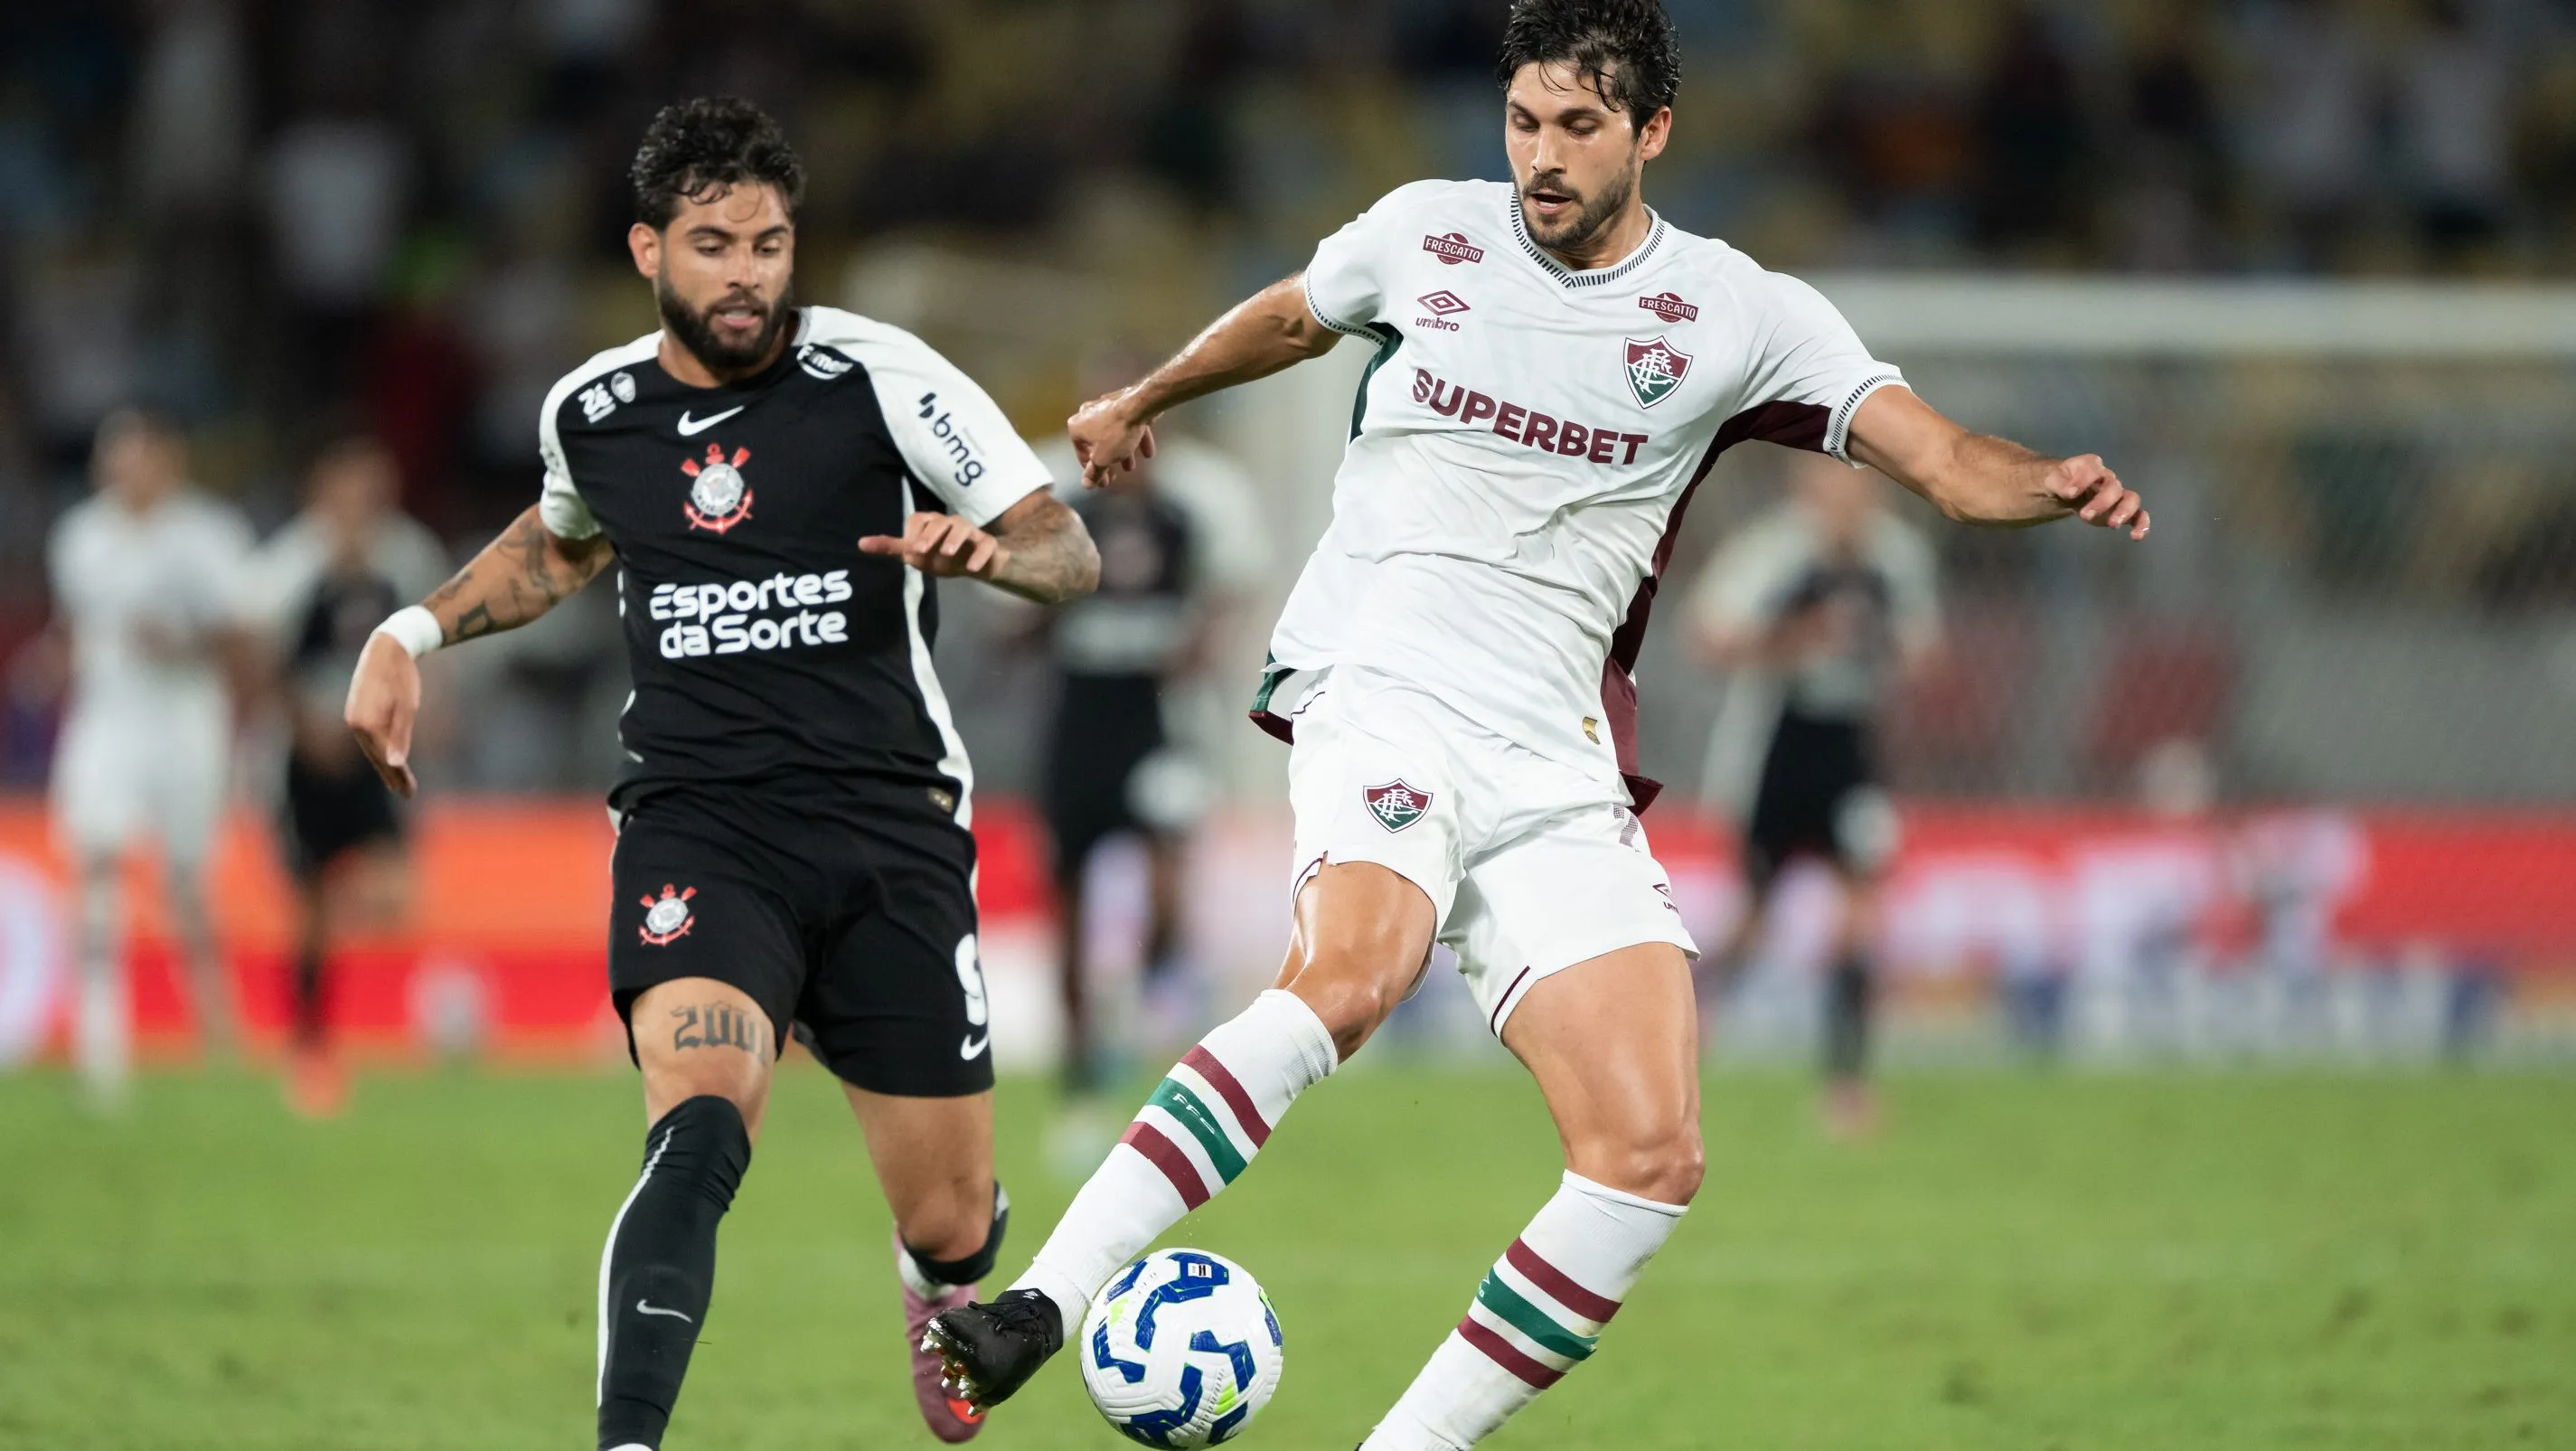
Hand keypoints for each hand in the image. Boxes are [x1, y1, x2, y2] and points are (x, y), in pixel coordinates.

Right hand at [344, 632, 421, 798]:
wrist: (387, 647)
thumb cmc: (402, 677)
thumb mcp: (408, 708)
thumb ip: (400, 737)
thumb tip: (395, 764)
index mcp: (367, 724)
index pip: (385, 758)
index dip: (399, 776)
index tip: (410, 793)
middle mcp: (354, 723)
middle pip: (376, 757)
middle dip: (392, 776)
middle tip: (407, 793)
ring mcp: (352, 717)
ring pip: (370, 748)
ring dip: (384, 765)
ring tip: (397, 782)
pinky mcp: (355, 711)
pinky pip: (367, 738)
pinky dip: (377, 749)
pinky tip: (385, 757)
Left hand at [859, 511, 1009, 579]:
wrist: (976, 563)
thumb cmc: (941, 555)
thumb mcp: (916, 553)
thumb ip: (891, 548)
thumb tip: (860, 543)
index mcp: (932, 522)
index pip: (919, 519)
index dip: (914, 532)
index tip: (910, 547)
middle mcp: (950, 523)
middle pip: (941, 521)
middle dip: (931, 535)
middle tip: (921, 551)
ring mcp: (970, 532)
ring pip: (963, 528)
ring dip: (954, 540)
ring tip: (947, 554)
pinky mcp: (986, 544)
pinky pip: (985, 545)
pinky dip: (979, 555)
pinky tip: (972, 568)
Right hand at [1067, 388, 1156, 488]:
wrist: (1139, 405)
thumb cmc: (1116, 433)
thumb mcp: (1103, 459)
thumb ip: (1094, 473)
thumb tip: (1086, 484)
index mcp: (1076, 427)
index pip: (1082, 454)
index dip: (1093, 472)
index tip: (1103, 482)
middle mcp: (1087, 414)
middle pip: (1098, 444)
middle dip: (1109, 462)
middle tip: (1116, 475)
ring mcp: (1105, 406)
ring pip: (1113, 435)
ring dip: (1122, 452)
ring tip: (1131, 466)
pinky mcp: (1123, 403)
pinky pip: (1127, 425)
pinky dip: (1135, 439)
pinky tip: (1147, 452)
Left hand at [2045, 455, 2149, 539]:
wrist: (2066, 491)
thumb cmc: (2061, 482)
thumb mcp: (2053, 480)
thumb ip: (2060, 483)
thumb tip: (2070, 492)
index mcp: (2091, 466)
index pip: (2093, 469)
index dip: (2084, 480)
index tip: (2070, 493)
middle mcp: (2108, 478)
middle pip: (2113, 487)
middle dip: (2101, 501)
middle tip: (2084, 515)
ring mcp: (2117, 495)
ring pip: (2130, 499)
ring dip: (2124, 511)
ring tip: (2113, 525)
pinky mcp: (2121, 511)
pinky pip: (2138, 515)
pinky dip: (2141, 524)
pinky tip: (2136, 536)